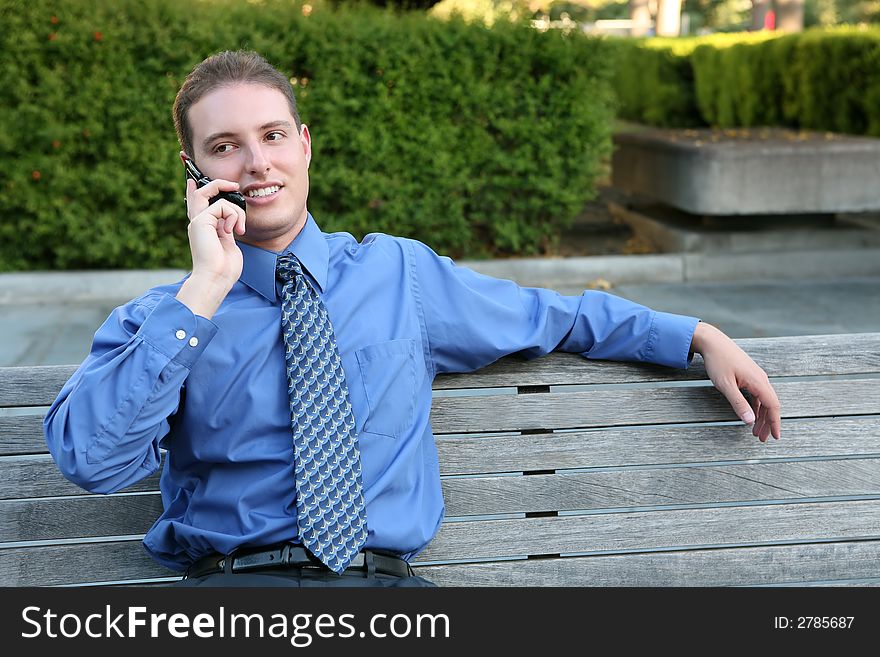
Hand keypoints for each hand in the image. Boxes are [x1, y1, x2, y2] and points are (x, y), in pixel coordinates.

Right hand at [175, 178, 246, 318]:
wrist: (215, 278)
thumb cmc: (224, 269)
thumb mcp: (228, 244)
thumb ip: (227, 229)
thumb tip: (230, 220)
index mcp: (203, 230)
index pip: (196, 206)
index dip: (194, 192)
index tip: (192, 181)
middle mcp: (198, 224)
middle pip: (200, 194)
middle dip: (216, 184)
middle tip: (234, 185)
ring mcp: (198, 221)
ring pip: (215, 196)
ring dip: (236, 211)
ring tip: (240, 229)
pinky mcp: (201, 221)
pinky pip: (223, 205)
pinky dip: (234, 216)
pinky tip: (233, 231)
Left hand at [691, 322, 780, 441]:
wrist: (712, 341)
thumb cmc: (718, 362)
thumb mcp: (725, 385)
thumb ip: (738, 403)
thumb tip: (750, 421)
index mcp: (758, 382)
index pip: (772, 406)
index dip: (775, 422)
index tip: (775, 437)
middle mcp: (761, 379)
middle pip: (770, 405)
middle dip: (767, 423)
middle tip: (762, 438)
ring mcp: (756, 376)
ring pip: (763, 400)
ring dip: (761, 416)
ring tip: (755, 431)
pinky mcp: (749, 375)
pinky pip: (757, 394)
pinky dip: (756, 406)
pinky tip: (752, 414)